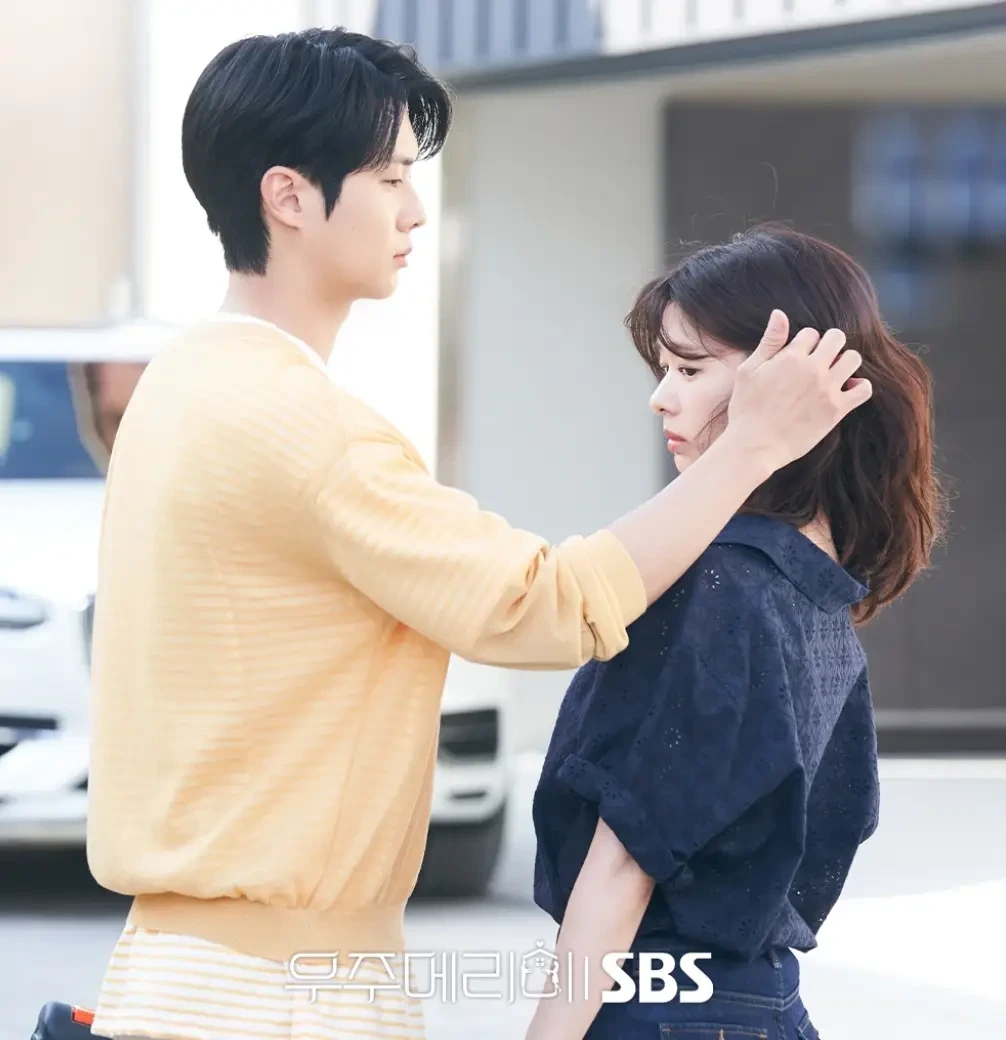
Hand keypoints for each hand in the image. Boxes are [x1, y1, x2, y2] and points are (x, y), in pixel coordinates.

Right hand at [726, 310, 871, 473]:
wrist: (754, 446)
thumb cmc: (745, 410)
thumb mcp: (748, 371)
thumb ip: (768, 342)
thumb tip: (780, 313)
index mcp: (790, 357)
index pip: (811, 333)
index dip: (804, 343)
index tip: (798, 357)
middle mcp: (812, 369)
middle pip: (837, 338)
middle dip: (829, 345)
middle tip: (820, 361)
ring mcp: (827, 389)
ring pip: (853, 358)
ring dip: (845, 362)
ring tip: (833, 374)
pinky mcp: (836, 410)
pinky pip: (864, 389)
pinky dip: (859, 387)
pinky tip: (846, 390)